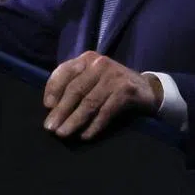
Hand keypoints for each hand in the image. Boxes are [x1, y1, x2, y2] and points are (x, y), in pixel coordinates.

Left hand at [42, 51, 162, 139]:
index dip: (53, 88)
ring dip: (74, 120)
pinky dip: (94, 125)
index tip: (47, 106)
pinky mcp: (126, 91)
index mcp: (87, 59)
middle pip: (76, 89)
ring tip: (63, 133)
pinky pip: (106, 111)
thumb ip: (74, 84)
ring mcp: (114, 76)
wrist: (146, 88)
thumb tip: (51, 107)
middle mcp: (99, 64)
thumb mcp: (92, 78)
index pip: (65, 71)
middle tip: (50, 128)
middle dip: (61, 110)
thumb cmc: (112, 85)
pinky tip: (85, 136)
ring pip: (89, 102)